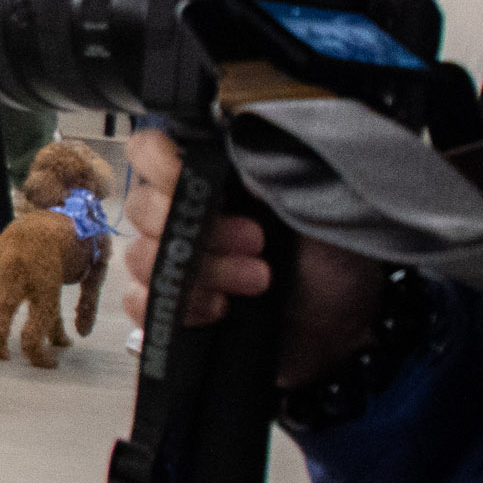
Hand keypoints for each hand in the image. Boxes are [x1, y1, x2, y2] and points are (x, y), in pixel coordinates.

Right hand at [107, 127, 385, 382]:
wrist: (345, 332)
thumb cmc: (335, 263)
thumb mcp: (317, 207)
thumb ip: (271, 177)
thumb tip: (231, 156)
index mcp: (211, 180)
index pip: (147, 150)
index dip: (158, 162)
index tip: (196, 184)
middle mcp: (182, 215)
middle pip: (140, 207)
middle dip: (198, 227)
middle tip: (256, 241)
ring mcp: (171, 264)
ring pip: (141, 257)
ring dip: (201, 271)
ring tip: (257, 282)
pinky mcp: (170, 310)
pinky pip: (137, 302)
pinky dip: (178, 306)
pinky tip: (220, 311)